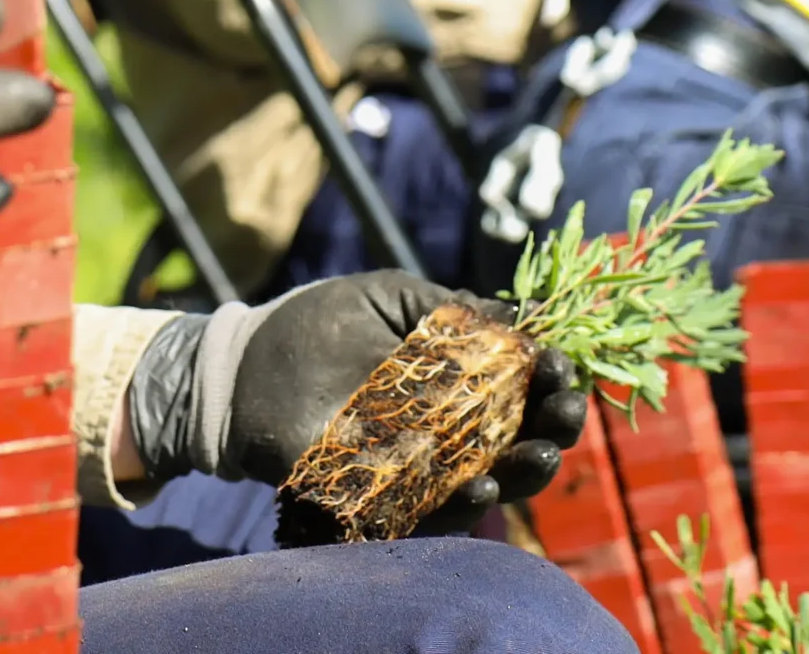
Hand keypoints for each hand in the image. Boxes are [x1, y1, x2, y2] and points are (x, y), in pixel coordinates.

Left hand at [122, 271, 584, 520]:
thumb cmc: (319, 323)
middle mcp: (450, 428)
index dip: (551, 380)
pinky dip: (459, 506)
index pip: (524, 387)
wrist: (243, 367)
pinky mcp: (385, 501)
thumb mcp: (389, 297)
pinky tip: (477, 485)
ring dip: (520, 473)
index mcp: (460, 378)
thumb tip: (520, 314)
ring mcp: (420, 468)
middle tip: (565, 412)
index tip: (560, 366)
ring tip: (534, 454)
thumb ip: (449, 309)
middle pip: (522, 440)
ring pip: (490, 482)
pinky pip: (431, 513)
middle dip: (554, 429)